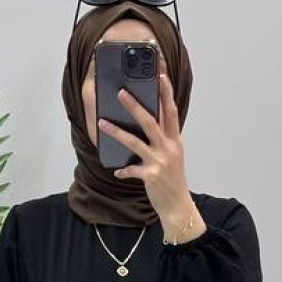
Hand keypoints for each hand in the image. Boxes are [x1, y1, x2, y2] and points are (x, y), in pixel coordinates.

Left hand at [97, 69, 193, 224]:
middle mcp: (169, 148)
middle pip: (150, 121)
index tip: (161, 75)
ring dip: (117, 132)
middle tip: (121, 93)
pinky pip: (133, 170)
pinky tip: (117, 171)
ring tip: (102, 123)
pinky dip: (124, 170)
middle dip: (135, 106)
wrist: (178, 206)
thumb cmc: (173, 179)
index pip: (171, 111)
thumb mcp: (172, 155)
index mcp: (175, 140)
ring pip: (135, 142)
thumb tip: (144, 122)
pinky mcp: (152, 176)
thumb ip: (162, 138)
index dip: (167, 92)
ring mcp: (160, 162)